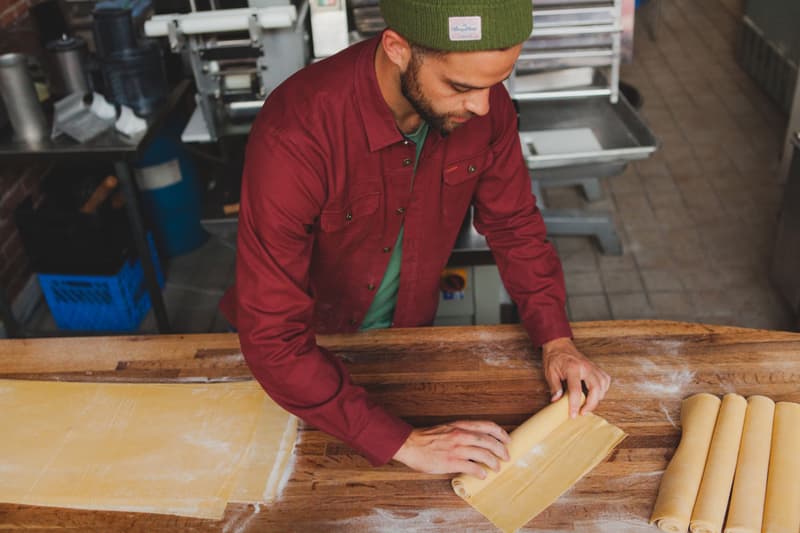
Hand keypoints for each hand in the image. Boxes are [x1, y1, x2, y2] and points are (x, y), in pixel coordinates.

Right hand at [392, 420, 510, 477]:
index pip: (487, 426)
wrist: (411, 444)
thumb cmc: (427, 437)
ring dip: (494, 462)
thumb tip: (477, 442)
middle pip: (489, 441)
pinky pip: (472, 467)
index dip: (500, 433)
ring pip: (484, 455)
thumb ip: (462, 432)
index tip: (507, 439)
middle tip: (506, 456)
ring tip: (497, 468)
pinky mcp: (451, 462)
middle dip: (501, 449)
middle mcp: (461, 435)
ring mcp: (457, 449)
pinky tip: (482, 475)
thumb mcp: (448, 428)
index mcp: (461, 426)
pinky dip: (480, 472)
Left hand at [541, 337, 610, 417]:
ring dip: (598, 398)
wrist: (559, 345)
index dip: (575, 404)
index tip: (573, 414)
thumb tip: (556, 401)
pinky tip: (596, 394)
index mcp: (572, 368)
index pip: (576, 390)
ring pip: (603, 385)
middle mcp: (585, 367)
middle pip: (595, 389)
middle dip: (591, 404)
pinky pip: (605, 379)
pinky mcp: (595, 367)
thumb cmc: (554, 358)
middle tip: (583, 412)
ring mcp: (592, 367)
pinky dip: (603, 389)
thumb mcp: (550, 372)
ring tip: (588, 405)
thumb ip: (554, 387)